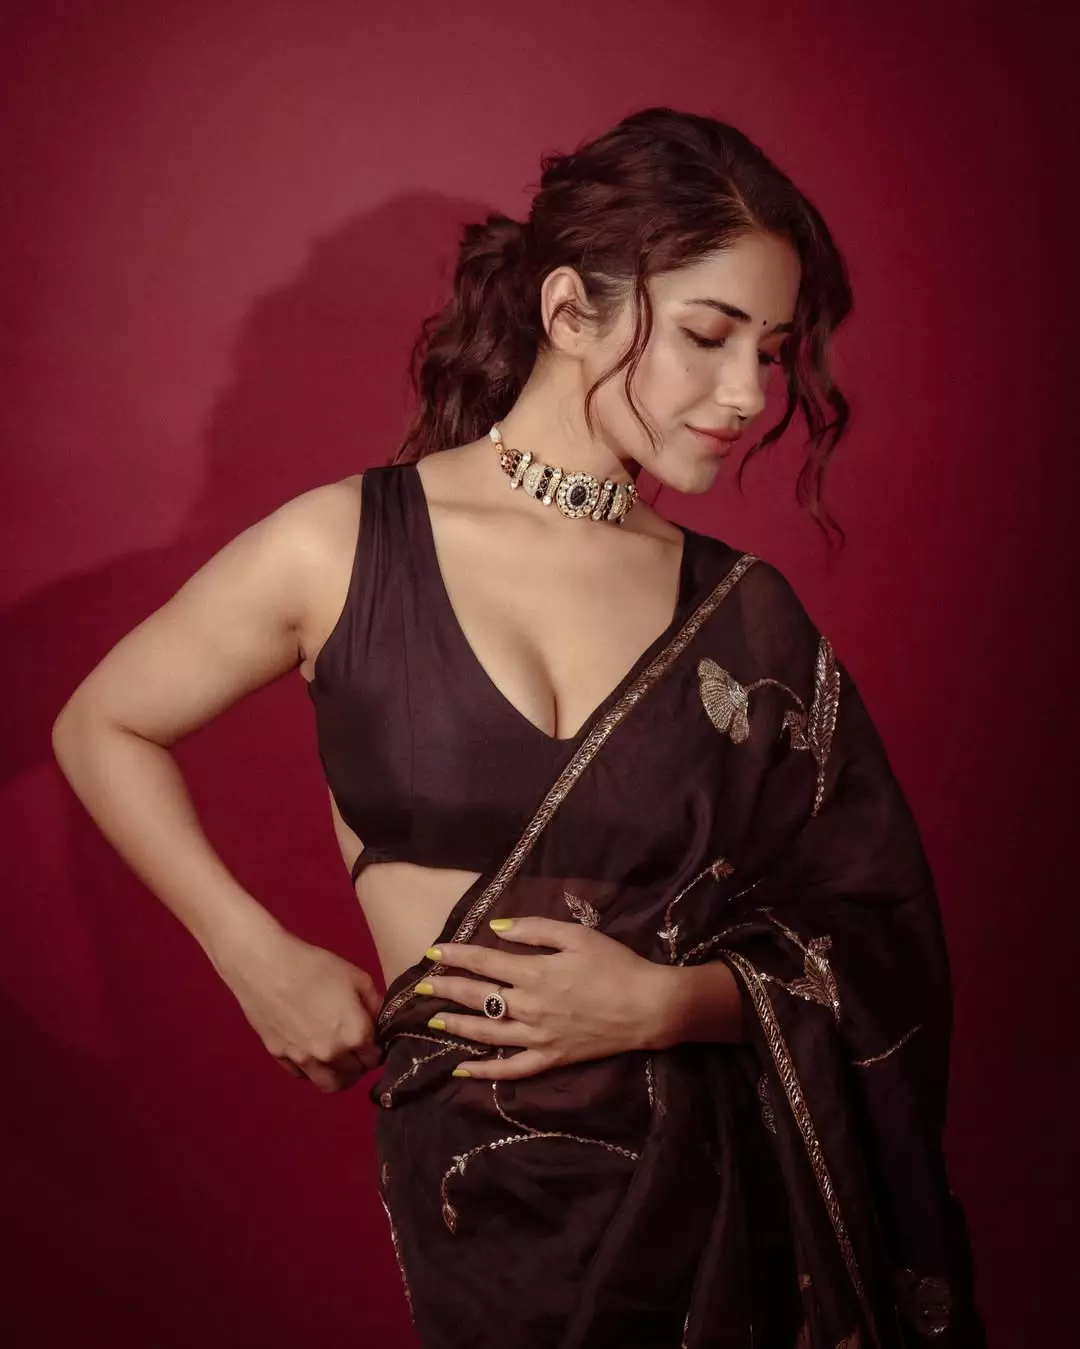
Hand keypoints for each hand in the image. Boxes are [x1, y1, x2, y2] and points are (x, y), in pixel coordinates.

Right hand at [215, 929, 384, 1092]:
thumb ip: (376, 1005)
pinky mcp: (280, 1057)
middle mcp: (331, 1055)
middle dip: (360, 1063)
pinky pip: (302, 1076)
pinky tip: (312, 1052)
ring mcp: (303, 1060)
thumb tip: (381, 1023)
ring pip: (328, 1084)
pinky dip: (312, 1069)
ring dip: (339, 1076)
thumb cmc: (315, 966)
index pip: (375, 1059)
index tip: (373, 1040)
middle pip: (354, 1074)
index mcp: (354, 1035)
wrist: (267, 966)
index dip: (377, 1049)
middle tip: (357, 1048)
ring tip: (338, 1060)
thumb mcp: (357, 977)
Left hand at [414, 916, 673, 1079]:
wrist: (648, 1007)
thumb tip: (498, 928)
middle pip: (478, 997)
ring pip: (487, 1033)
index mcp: (535, 972)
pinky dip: (485, 1072)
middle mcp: (529, 1006)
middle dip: (446, 989)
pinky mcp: (550, 1058)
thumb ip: (535, 930)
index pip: (484, 962)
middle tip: (419, 986)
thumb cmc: (615, 965)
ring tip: (432, 1021)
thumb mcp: (577, 936)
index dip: (456, 956)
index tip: (432, 952)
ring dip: (456, 1026)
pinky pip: (512, 1069)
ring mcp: (538, 1036)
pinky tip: (463, 1070)